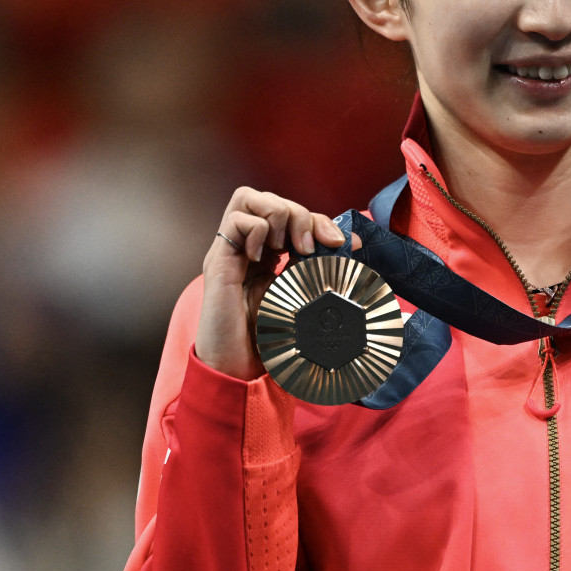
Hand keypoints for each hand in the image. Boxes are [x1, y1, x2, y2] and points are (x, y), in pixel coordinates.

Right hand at [196, 186, 354, 380]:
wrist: (241, 372)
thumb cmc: (271, 342)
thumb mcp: (305, 298)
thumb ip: (320, 271)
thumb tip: (351, 246)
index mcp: (269, 257)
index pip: (292, 216)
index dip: (319, 221)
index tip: (342, 243)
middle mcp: (248, 249)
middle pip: (272, 200)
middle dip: (301, 214)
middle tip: (312, 247)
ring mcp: (231, 253)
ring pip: (249, 198)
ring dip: (278, 214)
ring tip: (288, 247)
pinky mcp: (218, 262)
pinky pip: (236, 221)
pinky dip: (258, 229)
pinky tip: (264, 257)